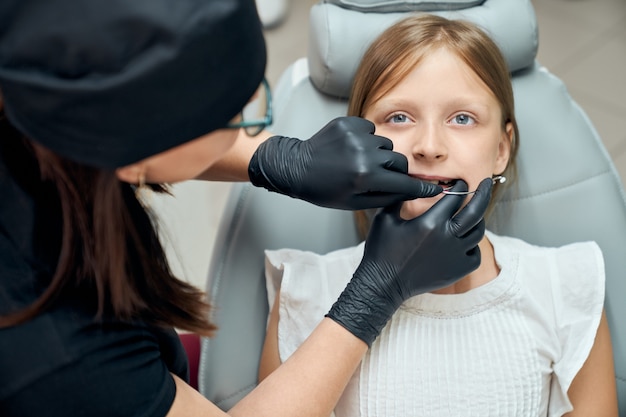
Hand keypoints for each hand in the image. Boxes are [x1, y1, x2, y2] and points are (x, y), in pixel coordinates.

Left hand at [248, 116, 441, 209]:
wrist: (297, 167)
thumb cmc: (325, 191)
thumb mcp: (356, 202)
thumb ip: (387, 197)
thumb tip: (412, 191)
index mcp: (365, 178)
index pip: (404, 183)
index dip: (421, 188)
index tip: (437, 189)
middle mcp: (364, 155)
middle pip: (399, 162)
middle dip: (395, 171)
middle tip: (380, 177)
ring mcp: (356, 136)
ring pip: (386, 145)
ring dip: (379, 155)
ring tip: (359, 163)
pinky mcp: (349, 123)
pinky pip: (371, 131)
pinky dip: (366, 140)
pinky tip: (351, 150)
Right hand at [326, 179, 492, 345]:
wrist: (383, 284)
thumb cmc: (381, 250)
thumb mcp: (385, 218)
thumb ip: (400, 198)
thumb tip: (410, 185)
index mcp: (431, 222)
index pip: (454, 197)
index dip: (459, 186)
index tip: (459, 182)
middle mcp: (448, 237)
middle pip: (476, 211)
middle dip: (483, 193)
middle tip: (485, 183)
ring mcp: (456, 256)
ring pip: (478, 232)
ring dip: (478, 219)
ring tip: (473, 213)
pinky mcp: (458, 271)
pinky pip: (475, 254)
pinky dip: (473, 245)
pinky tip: (464, 240)